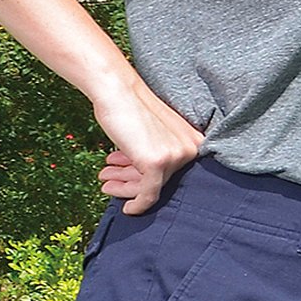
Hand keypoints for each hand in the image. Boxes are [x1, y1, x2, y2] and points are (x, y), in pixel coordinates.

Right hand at [92, 87, 202, 214]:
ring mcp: (175, 156)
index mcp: (194, 140)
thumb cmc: (132, 109)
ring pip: (153, 187)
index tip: (126, 178)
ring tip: (106, 180)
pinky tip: (127, 209)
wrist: (117, 91)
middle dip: (132, 181)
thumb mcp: (154, 134)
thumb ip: (158, 153)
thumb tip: (150, 183)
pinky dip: (137, 204)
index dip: (146, 176)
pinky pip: (148, 194)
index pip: (173, 170)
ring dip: (126, 187)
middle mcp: (190, 148)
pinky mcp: (157, 163)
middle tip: (111, 180)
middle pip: (162, 179)